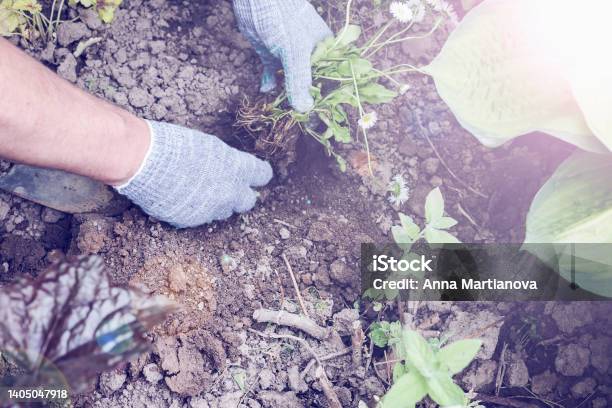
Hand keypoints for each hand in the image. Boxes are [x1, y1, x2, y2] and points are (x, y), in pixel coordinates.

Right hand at [116, 121, 272, 227]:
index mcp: (236, 167)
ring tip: (197, 190)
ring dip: (216, 203)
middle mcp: (229, 191)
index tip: (258, 176)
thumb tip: (228, 170)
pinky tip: (180, 197)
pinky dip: (194, 210)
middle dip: (240, 196)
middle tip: (230, 189)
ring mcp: (211, 209)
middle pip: (247, 201)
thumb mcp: (208, 147)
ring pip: (223, 212)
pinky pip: (200, 218)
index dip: (260, 175)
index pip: (262, 174)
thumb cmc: (173, 145)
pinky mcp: (192, 221)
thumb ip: (225, 162)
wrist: (143, 161)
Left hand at [232, 0, 332, 111]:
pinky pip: (274, 76)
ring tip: (284, 111)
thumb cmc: (283, 18)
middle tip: (301, 117)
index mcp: (325, 51)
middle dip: (307, 100)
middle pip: (313, 84)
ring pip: (293, 82)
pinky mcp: (272, 56)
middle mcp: (310, 55)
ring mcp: (291, 56)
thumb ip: (299, 80)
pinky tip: (266, 90)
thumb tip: (305, 109)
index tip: (324, 117)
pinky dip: (270, 84)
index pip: (332, 79)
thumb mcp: (294, 51)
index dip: (330, 97)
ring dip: (288, 96)